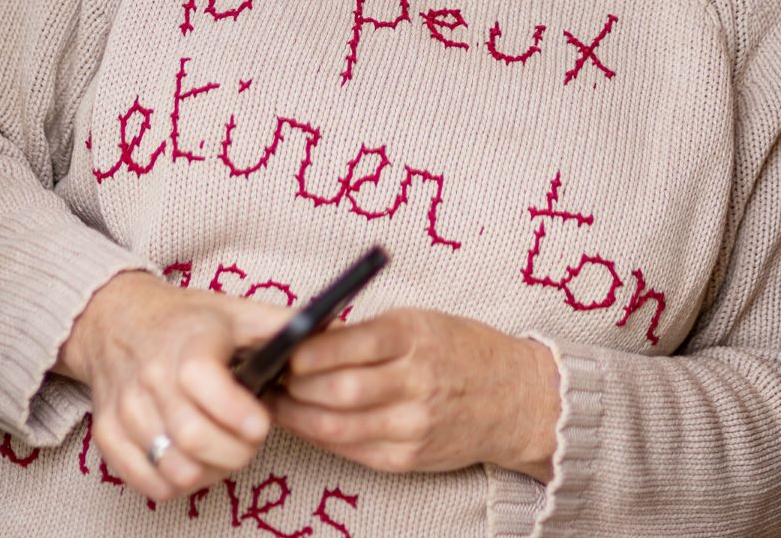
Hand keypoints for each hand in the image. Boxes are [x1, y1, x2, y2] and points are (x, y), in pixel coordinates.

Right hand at [55, 269, 281, 501]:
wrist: (119, 319)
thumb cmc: (186, 320)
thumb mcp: (233, 311)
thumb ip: (278, 323)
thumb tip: (332, 325)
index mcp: (186, 345)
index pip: (207, 387)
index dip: (240, 416)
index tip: (262, 423)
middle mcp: (150, 378)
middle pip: (195, 440)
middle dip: (235, 452)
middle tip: (250, 442)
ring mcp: (125, 409)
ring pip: (173, 468)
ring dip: (210, 471)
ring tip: (224, 450)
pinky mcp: (108, 435)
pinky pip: (146, 482)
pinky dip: (176, 483)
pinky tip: (194, 460)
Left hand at [272, 307, 558, 481]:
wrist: (512, 397)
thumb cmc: (459, 349)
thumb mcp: (419, 321)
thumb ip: (369, 333)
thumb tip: (307, 338)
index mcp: (414, 337)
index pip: (348, 345)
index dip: (306, 351)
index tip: (282, 348)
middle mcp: (414, 382)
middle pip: (337, 390)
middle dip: (294, 386)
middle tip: (268, 377)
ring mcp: (412, 426)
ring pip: (337, 426)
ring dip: (298, 416)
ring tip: (275, 403)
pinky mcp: (408, 458)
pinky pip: (352, 450)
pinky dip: (321, 438)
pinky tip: (304, 424)